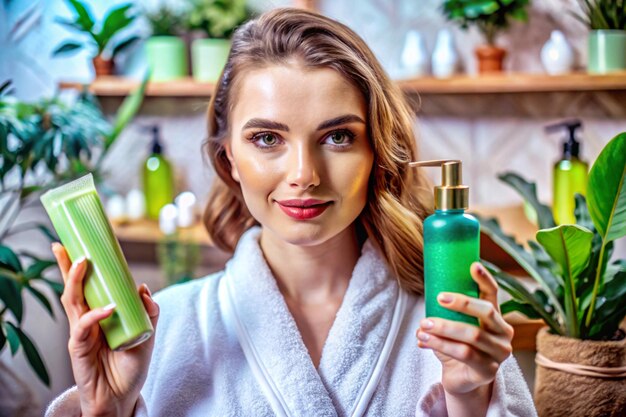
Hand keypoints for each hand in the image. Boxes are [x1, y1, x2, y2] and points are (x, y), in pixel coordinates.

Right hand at [53, 243, 159, 416]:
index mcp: (101, 314)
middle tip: (62, 244)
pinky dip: (96, 315)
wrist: (121, 397)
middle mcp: (87, 320)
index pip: (89, 286)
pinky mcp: (79, 348)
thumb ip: (149, 312)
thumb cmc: (130, 366)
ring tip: (85, 261)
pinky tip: (109, 309)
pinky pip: (84, 326)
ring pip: (73, 301)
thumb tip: (143, 288)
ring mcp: (81, 333)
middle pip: (73, 288)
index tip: (80, 244)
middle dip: (67, 265)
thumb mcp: (147, 334)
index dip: (82, 267)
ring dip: (76, 280)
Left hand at [416, 262, 513, 395]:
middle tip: (439, 297)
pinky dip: (440, 344)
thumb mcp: (452, 325)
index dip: (485, 279)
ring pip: (473, 334)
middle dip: (462, 303)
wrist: (460, 379)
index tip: (473, 265)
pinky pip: (464, 353)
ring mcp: (499, 353)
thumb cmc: (456, 346)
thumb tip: (425, 300)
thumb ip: (444, 312)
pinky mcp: (488, 370)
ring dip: (444, 327)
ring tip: (423, 324)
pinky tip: (424, 340)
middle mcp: (503, 333)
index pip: (493, 294)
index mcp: (495, 317)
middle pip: (487, 312)